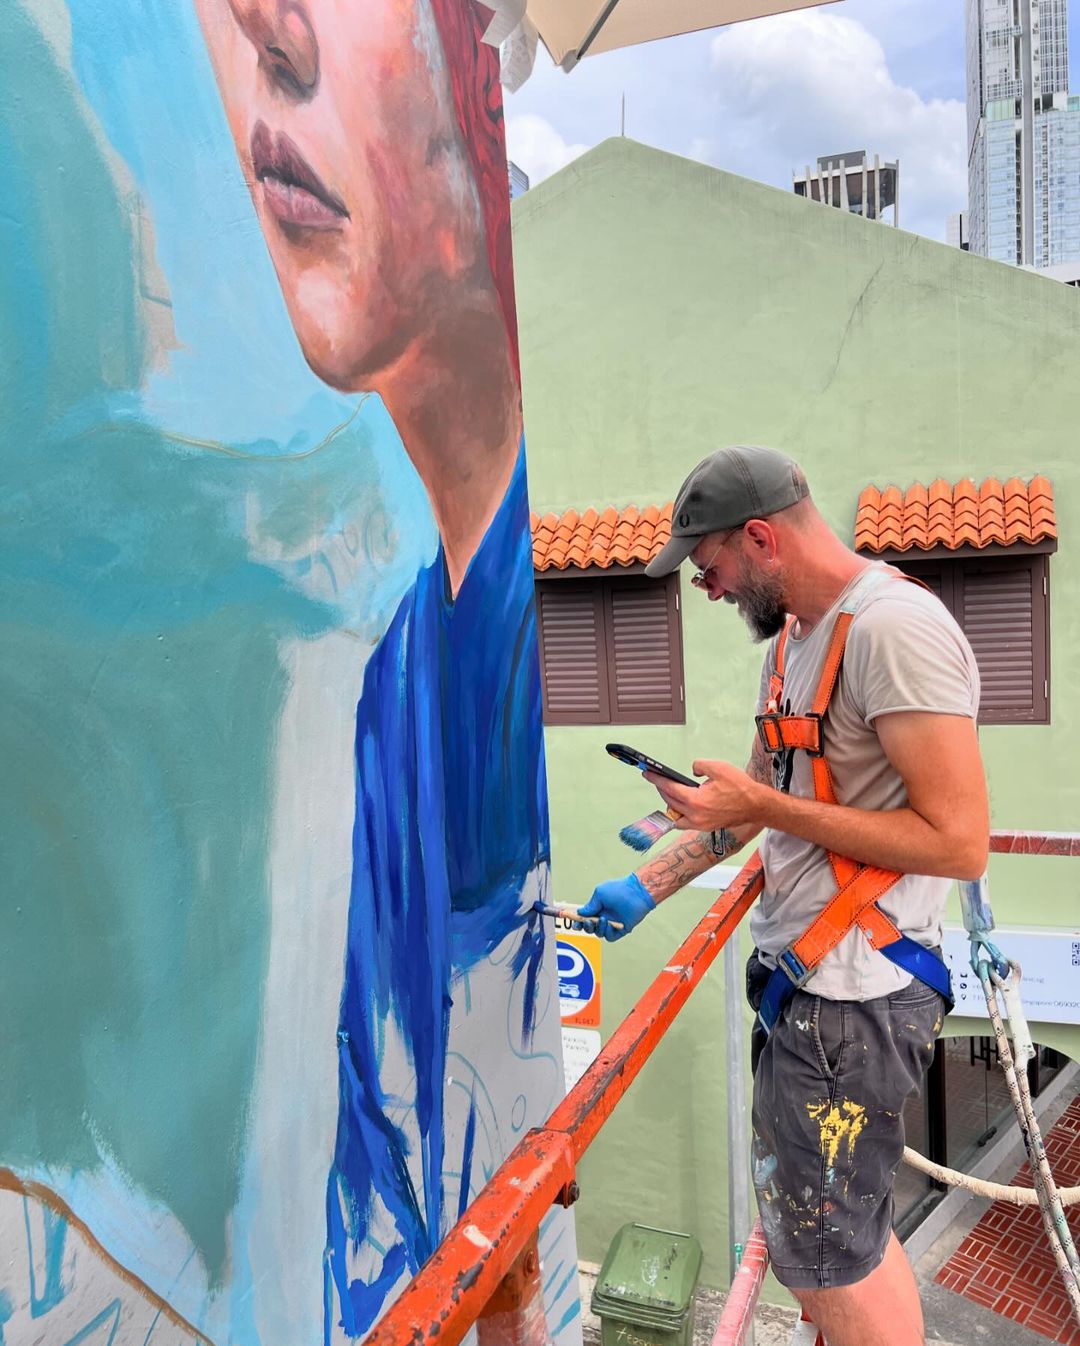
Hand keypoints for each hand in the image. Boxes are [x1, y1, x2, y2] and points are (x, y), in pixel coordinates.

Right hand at [576, 873, 655, 941]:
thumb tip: (580, 913)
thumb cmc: (619, 890)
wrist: (636, 893)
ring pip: (599, 933)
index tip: (574, 922)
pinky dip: (607, 932)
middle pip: (590, 927)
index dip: (578, 921)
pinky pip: (610, 936)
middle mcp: (604, 917)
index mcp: (598, 908)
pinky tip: (609, 924)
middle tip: (587, 922)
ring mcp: (612, 924)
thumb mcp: (599, 894)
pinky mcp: (621, 930)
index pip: (585, 917)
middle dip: (586, 926)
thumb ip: (590, 905)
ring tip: (602, 919)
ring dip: (597, 928)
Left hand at [643, 759, 766, 830]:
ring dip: (669, 801)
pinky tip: (678, 804)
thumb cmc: (740, 788)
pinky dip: (678, 813)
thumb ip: (699, 765)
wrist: (756, 806)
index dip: (656, 780)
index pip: (669, 789)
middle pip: (670, 801)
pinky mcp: (705, 827)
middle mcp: (695, 815)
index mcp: (696, 801)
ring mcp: (700, 824)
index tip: (647, 774)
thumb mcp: (718, 767)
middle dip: (661, 789)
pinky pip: (684, 822)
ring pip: (675, 813)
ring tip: (668, 789)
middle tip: (657, 779)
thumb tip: (692, 771)